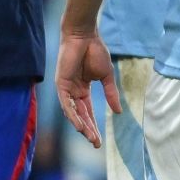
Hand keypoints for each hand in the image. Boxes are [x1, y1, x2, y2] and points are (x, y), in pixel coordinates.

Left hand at [56, 29, 118, 148]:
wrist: (85, 36)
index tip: (100, 141)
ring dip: (81, 125)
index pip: (88, 113)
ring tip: (89, 137)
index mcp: (82, 90)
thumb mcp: (106, 77)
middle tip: (96, 144)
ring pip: (72, 113)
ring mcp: (66, 89)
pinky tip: (79, 125)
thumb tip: (118, 112)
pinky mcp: (61, 84)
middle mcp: (73, 92)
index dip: (94, 126)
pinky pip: (66, 104)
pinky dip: (72, 115)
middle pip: (81, 116)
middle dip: (88, 130)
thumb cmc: (95, 52)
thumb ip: (111, 94)